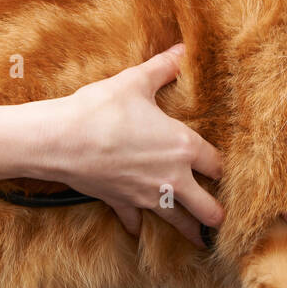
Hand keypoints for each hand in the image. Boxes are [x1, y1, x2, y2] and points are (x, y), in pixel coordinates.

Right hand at [53, 43, 224, 249]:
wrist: (61, 140)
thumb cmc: (101, 110)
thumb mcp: (135, 82)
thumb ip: (163, 67)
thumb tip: (183, 48)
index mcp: (183, 147)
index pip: (217, 165)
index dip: (224, 169)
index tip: (225, 172)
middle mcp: (172, 178)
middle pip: (208, 208)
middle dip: (217, 215)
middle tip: (222, 218)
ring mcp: (146, 196)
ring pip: (178, 223)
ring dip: (190, 231)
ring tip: (200, 239)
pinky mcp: (122, 203)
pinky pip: (134, 221)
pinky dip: (137, 224)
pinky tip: (138, 228)